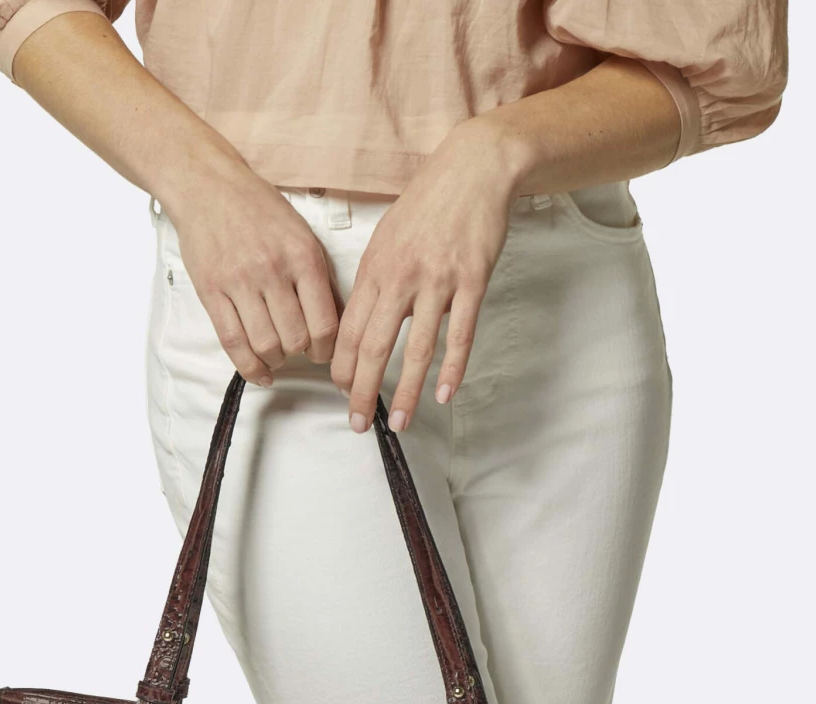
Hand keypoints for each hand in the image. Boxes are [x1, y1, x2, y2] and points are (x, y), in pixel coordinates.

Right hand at [163, 153, 340, 385]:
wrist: (209, 185)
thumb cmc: (257, 209)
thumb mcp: (301, 235)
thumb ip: (318, 277)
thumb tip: (335, 321)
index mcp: (302, 256)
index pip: (325, 323)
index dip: (327, 349)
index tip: (323, 352)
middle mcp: (272, 270)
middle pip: (296, 339)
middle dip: (300, 354)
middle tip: (298, 351)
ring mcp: (239, 281)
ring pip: (266, 345)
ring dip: (275, 360)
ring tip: (276, 354)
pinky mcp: (212, 291)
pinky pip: (233, 342)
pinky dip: (249, 366)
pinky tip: (259, 371)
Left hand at [331, 119, 518, 431]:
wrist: (473, 168)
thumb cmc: (429, 204)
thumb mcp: (387, 238)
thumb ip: (376, 282)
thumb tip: (365, 324)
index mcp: (375, 268)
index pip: (349, 329)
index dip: (343, 367)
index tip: (342, 393)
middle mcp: (401, 277)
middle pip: (374, 346)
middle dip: (363, 391)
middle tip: (357, 423)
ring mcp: (437, 280)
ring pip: (417, 348)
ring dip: (408, 391)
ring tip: (401, 422)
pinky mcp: (471, 280)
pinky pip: (460, 333)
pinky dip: (452, 366)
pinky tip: (444, 393)